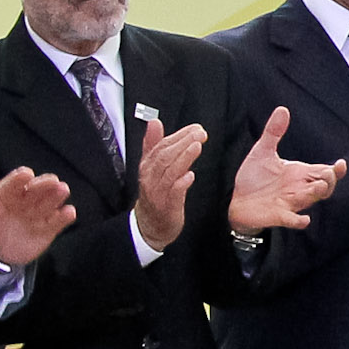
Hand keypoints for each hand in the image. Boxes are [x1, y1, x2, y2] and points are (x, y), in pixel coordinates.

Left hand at [0, 166, 74, 267]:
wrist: (0, 254)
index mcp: (6, 195)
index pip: (13, 184)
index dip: (19, 179)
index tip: (26, 173)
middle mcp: (25, 200)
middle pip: (36, 189)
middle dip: (44, 184)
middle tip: (53, 181)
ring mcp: (38, 213)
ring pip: (49, 201)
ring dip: (56, 195)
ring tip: (63, 190)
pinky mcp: (49, 227)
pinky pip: (58, 221)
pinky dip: (64, 216)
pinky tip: (68, 212)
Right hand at [128, 118, 205, 251]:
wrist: (150, 225)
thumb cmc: (154, 193)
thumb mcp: (151, 167)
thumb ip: (153, 144)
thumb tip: (154, 122)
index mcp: (148, 166)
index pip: (162, 146)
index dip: (178, 135)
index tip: (195, 127)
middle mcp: (150, 177)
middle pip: (165, 156)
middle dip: (183, 142)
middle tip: (200, 133)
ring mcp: (158, 192)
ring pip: (169, 172)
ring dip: (184, 158)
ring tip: (197, 146)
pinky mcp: (166, 206)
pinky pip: (172, 193)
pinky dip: (181, 183)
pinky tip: (191, 175)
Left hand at [227, 106, 338, 233]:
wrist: (236, 200)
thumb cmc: (254, 178)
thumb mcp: (263, 152)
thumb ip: (274, 132)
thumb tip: (283, 109)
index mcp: (300, 173)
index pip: (325, 172)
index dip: (336, 170)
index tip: (342, 164)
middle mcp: (299, 188)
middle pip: (324, 187)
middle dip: (329, 181)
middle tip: (329, 173)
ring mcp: (290, 203)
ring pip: (310, 200)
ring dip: (316, 194)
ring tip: (319, 187)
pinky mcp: (278, 215)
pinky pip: (292, 220)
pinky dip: (299, 221)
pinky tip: (305, 220)